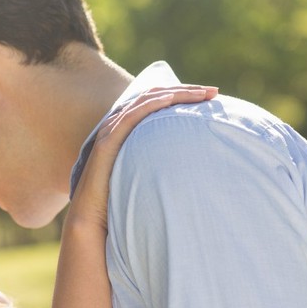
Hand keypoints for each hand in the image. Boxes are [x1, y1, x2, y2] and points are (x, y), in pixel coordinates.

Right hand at [68, 85, 218, 231]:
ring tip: (201, 94)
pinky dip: (152, 104)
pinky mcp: (108, 141)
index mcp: (127, 128)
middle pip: (155, 95)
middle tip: (214, 91)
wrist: (92, 216)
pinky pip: (132, 116)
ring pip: (146, 100)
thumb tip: (194, 167)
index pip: (157, 101)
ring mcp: (111, 130)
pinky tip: (170, 100)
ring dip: (175, 93)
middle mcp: (118, 124)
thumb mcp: (147, 174)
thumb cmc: (120, 199)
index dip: (183, 95)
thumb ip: (162, 164)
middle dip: (186, 90)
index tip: (212, 96)